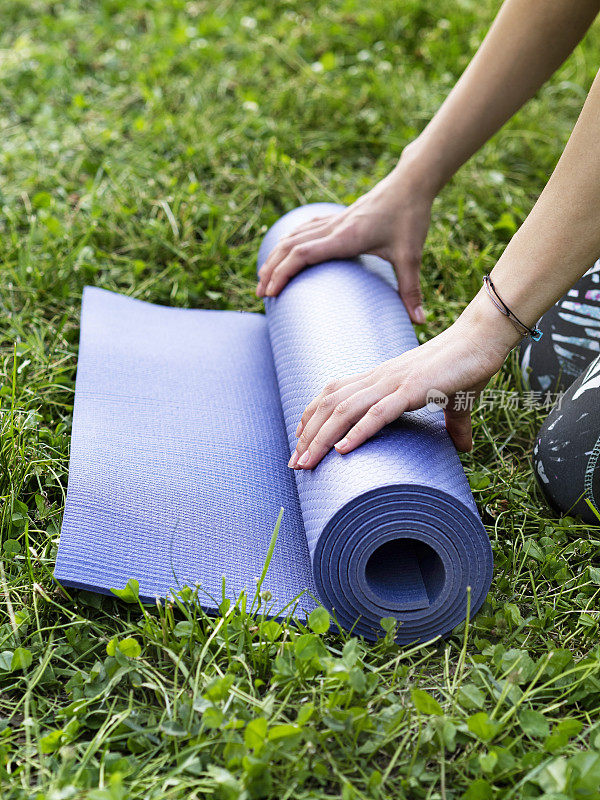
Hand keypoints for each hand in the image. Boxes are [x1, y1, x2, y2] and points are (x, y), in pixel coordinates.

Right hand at [256, 149, 435, 323]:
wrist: (412, 183)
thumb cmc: (410, 217)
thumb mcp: (412, 256)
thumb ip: (411, 289)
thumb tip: (420, 322)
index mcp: (345, 237)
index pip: (303, 254)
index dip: (283, 272)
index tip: (271, 293)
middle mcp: (334, 227)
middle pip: (289, 246)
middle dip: (272, 270)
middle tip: (261, 294)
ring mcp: (334, 220)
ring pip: (293, 236)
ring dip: (276, 256)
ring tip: (265, 278)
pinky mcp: (338, 217)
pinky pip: (305, 228)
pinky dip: (290, 241)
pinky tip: (285, 250)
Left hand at [288, 292, 520, 469]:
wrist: (483, 338)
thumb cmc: (467, 365)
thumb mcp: (453, 400)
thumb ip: (452, 423)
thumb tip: (462, 447)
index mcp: (381, 377)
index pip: (332, 394)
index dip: (312, 416)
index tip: (300, 441)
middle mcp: (379, 378)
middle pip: (329, 405)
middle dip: (308, 436)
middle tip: (294, 464)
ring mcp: (394, 382)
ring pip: (344, 410)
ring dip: (321, 439)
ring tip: (306, 464)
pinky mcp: (413, 389)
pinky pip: (378, 413)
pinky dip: (357, 432)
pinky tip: (342, 451)